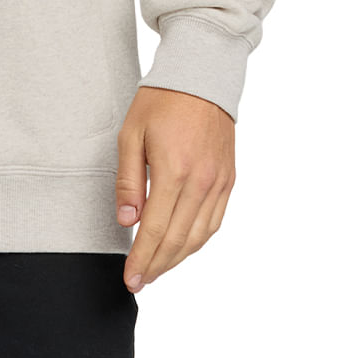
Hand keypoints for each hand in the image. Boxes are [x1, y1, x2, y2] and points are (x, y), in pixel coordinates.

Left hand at [115, 86, 235, 290]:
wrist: (201, 76)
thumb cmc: (161, 101)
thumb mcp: (131, 134)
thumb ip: (129, 180)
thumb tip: (127, 221)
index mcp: (174, 171)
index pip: (156, 230)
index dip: (142, 259)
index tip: (130, 278)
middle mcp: (201, 182)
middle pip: (179, 240)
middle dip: (157, 266)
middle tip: (139, 281)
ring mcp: (219, 182)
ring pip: (200, 237)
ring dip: (178, 259)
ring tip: (157, 269)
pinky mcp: (228, 179)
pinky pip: (215, 222)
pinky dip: (198, 240)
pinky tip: (182, 247)